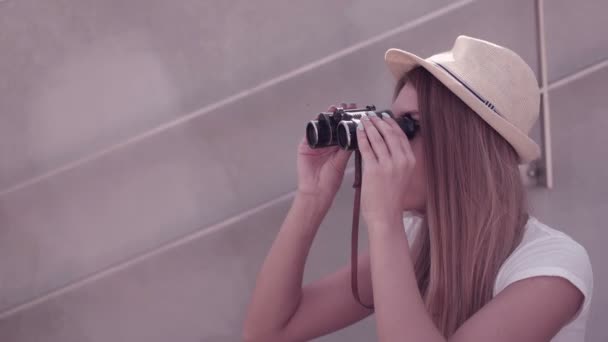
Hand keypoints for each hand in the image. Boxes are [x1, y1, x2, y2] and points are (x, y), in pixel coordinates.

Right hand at [296, 103, 356, 201]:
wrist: (316, 191)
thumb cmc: (329, 182)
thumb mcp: (341, 162)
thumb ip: (347, 149)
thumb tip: (358, 135)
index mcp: (337, 148)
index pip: (343, 128)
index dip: (349, 119)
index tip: (356, 111)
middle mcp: (327, 144)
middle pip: (332, 124)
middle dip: (338, 114)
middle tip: (345, 106)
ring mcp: (315, 144)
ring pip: (321, 126)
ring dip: (326, 116)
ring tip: (334, 109)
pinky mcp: (305, 146)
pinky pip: (309, 132)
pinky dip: (314, 124)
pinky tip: (319, 118)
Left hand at [356, 111, 415, 225]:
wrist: (385, 215)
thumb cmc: (391, 198)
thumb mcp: (402, 175)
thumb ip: (398, 160)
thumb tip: (387, 144)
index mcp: (410, 161)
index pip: (401, 136)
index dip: (391, 124)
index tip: (384, 117)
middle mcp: (401, 161)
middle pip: (390, 133)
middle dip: (379, 121)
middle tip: (371, 115)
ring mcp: (388, 165)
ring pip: (377, 138)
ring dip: (369, 126)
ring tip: (363, 120)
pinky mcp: (374, 169)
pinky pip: (366, 148)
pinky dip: (361, 138)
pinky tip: (357, 132)